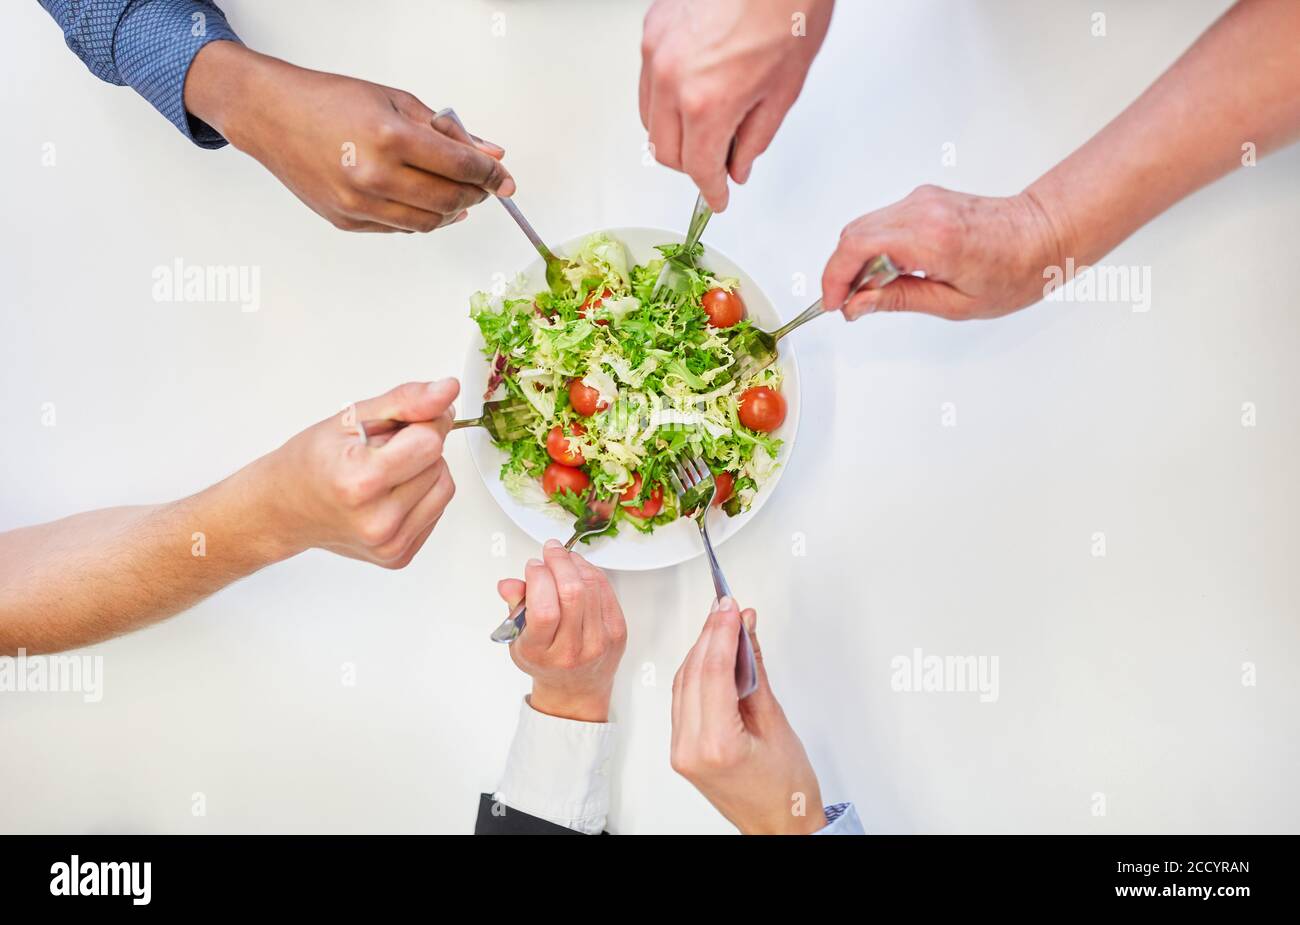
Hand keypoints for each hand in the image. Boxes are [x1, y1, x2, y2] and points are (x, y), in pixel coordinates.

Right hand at [185, 42, 513, 231]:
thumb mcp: (397, 102)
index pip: (461, 167)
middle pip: (449, 201)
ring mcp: (358, 204)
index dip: (492, 175)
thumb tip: (490, 153)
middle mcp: (374, 176)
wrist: (272, 115)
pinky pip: (399, 228)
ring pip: (427, 223)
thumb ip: (447, 132)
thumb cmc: (332, 101)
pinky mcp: (346, 220)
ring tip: (458, 195)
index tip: (505, 178)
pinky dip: (421, 217)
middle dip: (475, 195)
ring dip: (452, 211)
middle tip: (483, 186)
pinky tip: (425, 201)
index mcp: (390, 138)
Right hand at [257, 379, 459, 567]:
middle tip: (378, 452)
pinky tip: (388, 494)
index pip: (429, 442)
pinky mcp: (398, 556)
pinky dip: (419, 496)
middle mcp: (377, 521)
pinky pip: (436, 511)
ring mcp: (389, 544)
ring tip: (384, 472)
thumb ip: (406, 402)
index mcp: (360, 482)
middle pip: (438, 464)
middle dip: (417, 448)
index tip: (401, 423)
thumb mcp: (351, 418)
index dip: (422, 424)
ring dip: (423, 472)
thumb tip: (447, 391)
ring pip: (444, 488)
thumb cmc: (310, 462)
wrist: (283, 509)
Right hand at [497, 540, 627, 722]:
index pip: (544, 610)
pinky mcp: (617, 631)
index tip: (533, 565)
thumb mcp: (518, 640)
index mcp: (542, 652)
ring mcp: (599, 641)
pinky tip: (579, 569)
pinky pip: (606, 590)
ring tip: (563, 557)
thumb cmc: (544, 661)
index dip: (539, 579)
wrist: (575, 688)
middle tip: (550, 549)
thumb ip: (514, 608)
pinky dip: (592, 572)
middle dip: (559, 562)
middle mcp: (572, 650)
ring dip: (576, 563)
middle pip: (572, 594)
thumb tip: (509, 584)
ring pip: (591, 587)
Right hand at [639, 0, 832, 210]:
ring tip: (705, 128)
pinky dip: (665, 99)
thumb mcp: (784, 88)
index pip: (699, 168)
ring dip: (674, 135)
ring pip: (649, 120)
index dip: (711, 190)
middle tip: (715, 165)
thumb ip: (755, 137)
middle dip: (691, 166)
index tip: (717, 197)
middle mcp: (672, 81)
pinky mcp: (652, 31)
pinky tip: (691, 93)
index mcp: (708, 102)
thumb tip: (738, 164)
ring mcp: (656, 53)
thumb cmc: (788, 10)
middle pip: (665, 152)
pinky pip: (648, 83)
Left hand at [670, 599, 825, 833]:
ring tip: (723, 623)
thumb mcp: (776, 722)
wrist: (779, 826)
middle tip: (728, 607)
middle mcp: (690, 748)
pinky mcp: (681, 749)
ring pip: (683, 683)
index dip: (722, 631)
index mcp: (716, 745)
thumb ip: (755, 671)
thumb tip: (746, 632)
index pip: (713, 671)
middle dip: (710, 634)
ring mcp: (680, 750)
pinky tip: (711, 654)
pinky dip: (696, 672)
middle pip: (693, 673)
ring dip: (701, 650)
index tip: (730, 606)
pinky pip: (682, 699)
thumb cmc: (786, 789)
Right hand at [821, 185, 1065, 321]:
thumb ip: (898, 300)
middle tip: (851, 304)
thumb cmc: (1015, 272)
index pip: (857, 248)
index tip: (835, 304)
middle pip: (853, 234)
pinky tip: (889, 273)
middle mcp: (923, 210)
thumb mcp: (954, 304)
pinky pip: (883, 222)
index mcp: (932, 239)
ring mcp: (923, 199)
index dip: (835, 278)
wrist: (1045, 235)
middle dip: (841, 272)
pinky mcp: (925, 198)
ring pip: (865, 227)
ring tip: (872, 292)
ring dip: (857, 260)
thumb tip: (857, 305)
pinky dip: (874, 248)